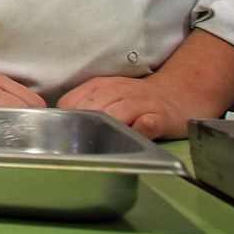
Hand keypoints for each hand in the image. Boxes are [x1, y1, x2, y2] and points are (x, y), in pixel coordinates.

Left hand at [57, 75, 218, 139]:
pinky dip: (139, 130)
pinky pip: (147, 123)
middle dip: (83, 128)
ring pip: (117, 114)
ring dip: (108, 130)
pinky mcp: (160, 116)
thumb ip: (83, 105)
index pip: (72, 102)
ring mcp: (140, 103)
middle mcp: (118, 91)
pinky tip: (132, 136)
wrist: (177, 95)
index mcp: (99, 86)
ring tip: (101, 144)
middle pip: (92, 109)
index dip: (65, 120)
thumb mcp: (105, 95)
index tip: (60, 136)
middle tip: (76, 148)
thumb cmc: (134, 99)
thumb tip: (56, 125)